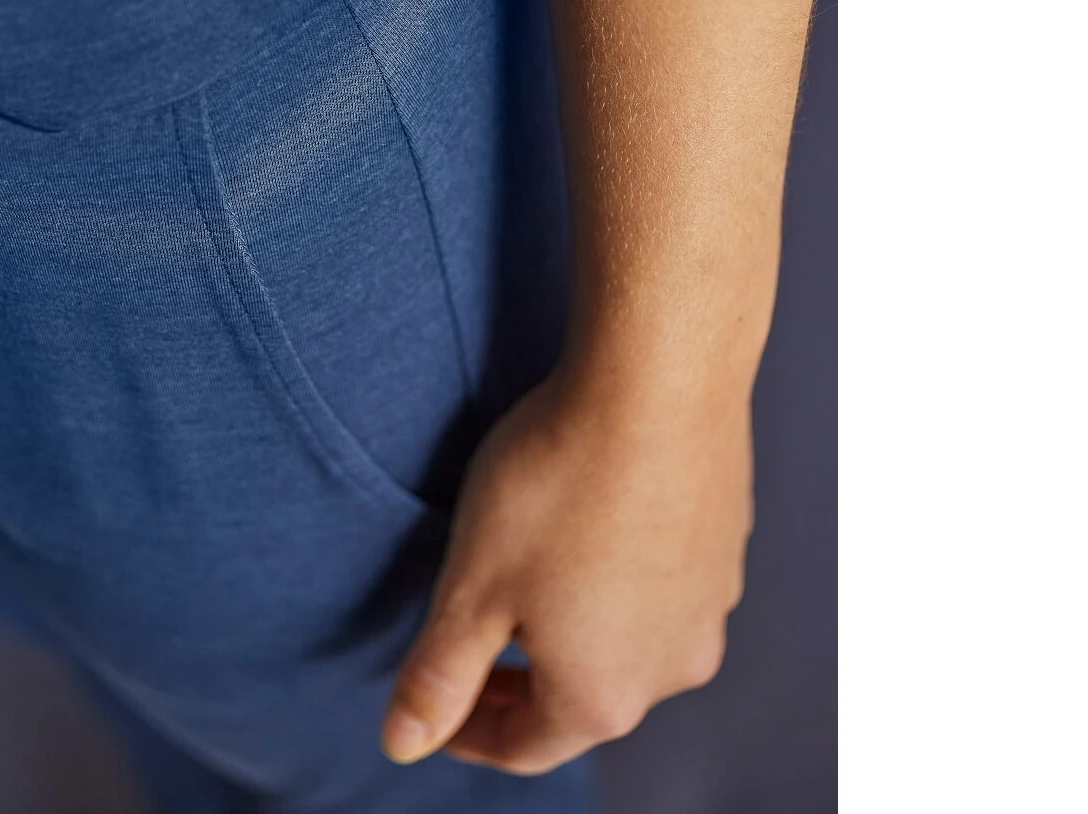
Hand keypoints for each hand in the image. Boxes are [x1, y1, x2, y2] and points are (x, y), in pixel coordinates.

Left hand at [380, 358, 753, 773]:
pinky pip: (662, 580)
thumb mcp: (472, 586)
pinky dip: (617, 571)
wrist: (658, 383)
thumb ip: (437, 676)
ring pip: (628, 638)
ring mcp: (710, 605)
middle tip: (474, 645)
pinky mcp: (727, 544)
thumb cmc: (556, 484)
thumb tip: (402, 745)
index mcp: (602, 696)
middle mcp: (672, 668)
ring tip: (528, 575)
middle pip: (582, 698)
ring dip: (573, 622)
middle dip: (521, 677)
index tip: (436, 706)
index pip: (523, 747)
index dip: (467, 732)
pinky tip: (588, 520)